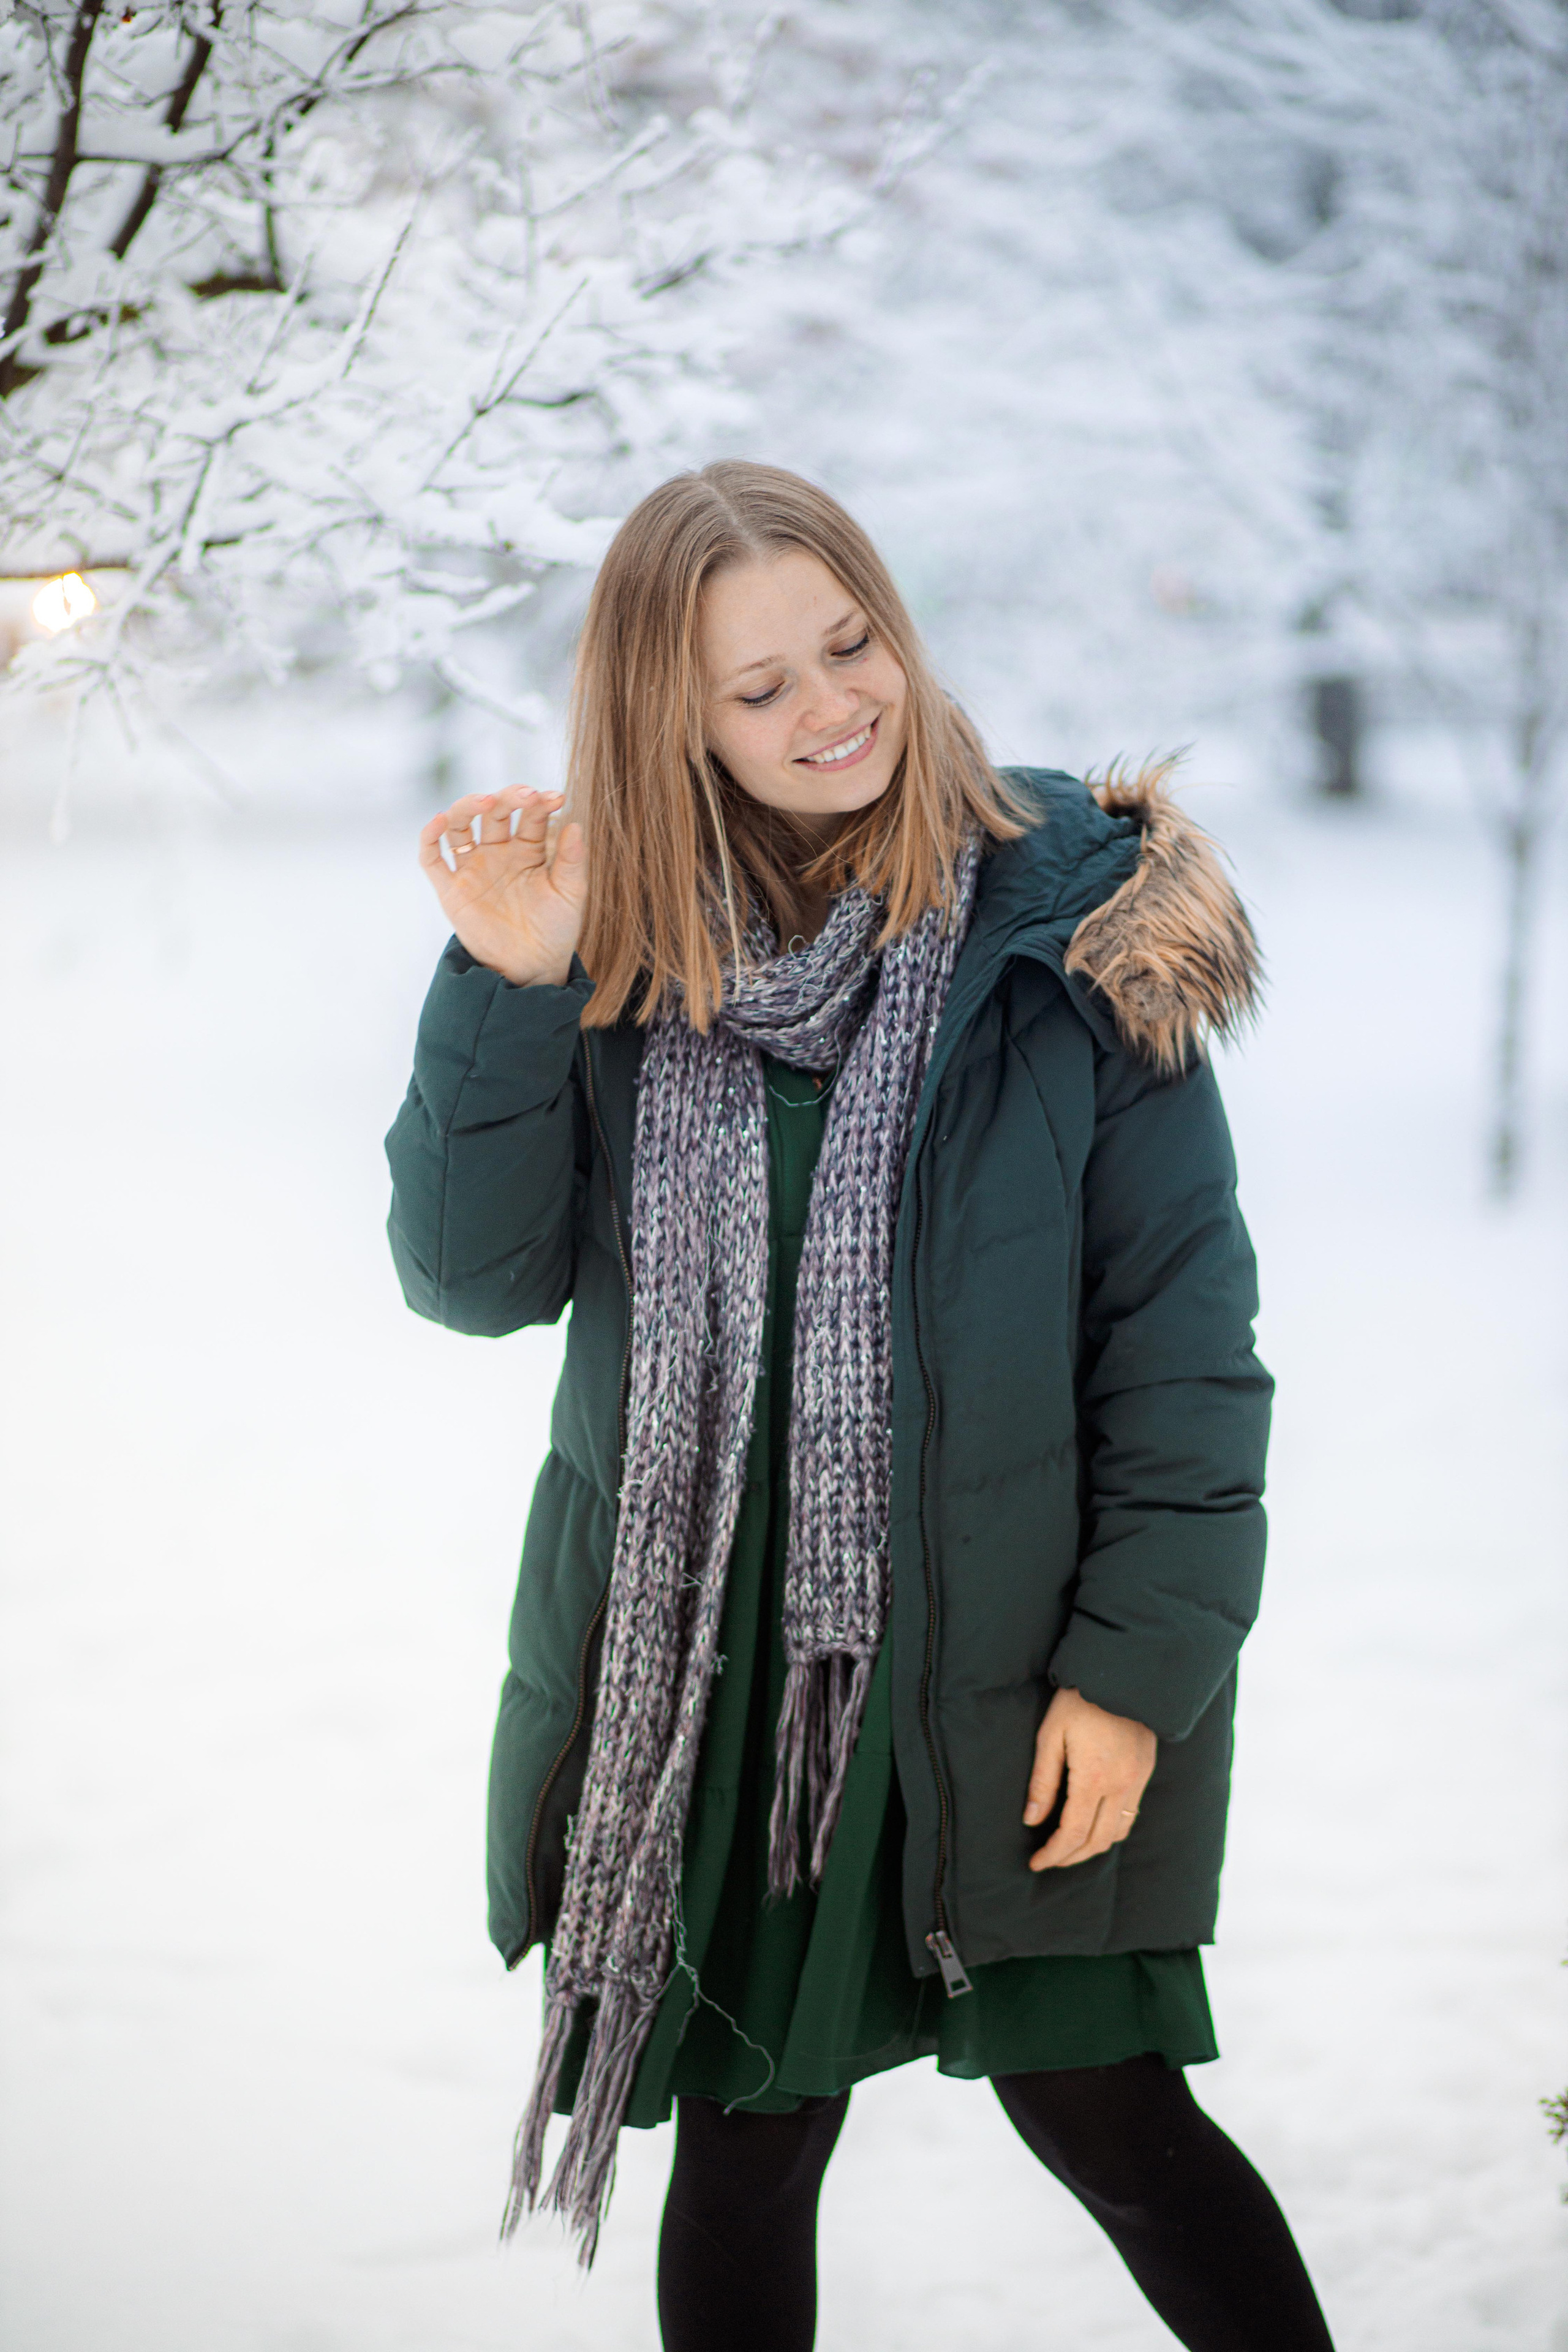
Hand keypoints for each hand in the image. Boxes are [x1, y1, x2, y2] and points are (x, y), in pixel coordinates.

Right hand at [418, 785, 586, 987]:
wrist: (532, 969)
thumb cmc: (554, 931)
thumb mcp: (570, 895)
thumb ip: (572, 861)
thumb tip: (576, 823)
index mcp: (528, 850)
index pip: (531, 816)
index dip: (540, 803)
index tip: (556, 798)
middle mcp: (498, 852)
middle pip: (495, 812)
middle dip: (508, 798)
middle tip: (524, 795)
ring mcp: (472, 868)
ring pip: (460, 825)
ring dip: (467, 806)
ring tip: (485, 801)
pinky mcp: (451, 890)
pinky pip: (431, 858)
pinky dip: (429, 837)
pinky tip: (440, 820)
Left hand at [1023, 1686, 1156, 1870]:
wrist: (1122, 1672)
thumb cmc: (1079, 1700)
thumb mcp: (1050, 1735)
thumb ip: (1042, 1781)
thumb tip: (1032, 1820)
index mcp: (1093, 1778)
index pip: (1073, 1833)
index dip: (1053, 1854)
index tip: (1035, 1862)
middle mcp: (1121, 1785)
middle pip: (1097, 1841)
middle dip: (1071, 1857)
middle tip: (1049, 1860)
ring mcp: (1138, 1780)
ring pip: (1117, 1832)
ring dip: (1092, 1846)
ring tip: (1068, 1847)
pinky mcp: (1145, 1771)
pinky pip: (1131, 1814)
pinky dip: (1111, 1829)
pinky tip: (1093, 1824)